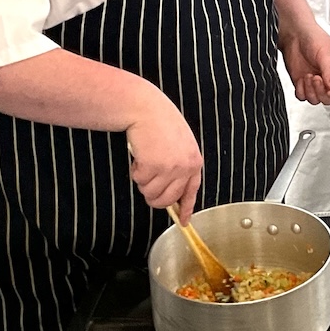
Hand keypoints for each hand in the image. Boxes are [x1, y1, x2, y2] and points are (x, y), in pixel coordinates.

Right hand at [126, 95, 204, 220]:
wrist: (147, 109)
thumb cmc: (160, 124)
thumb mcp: (180, 145)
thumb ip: (179, 166)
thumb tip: (172, 191)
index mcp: (195, 161)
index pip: (191, 191)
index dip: (185, 208)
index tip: (182, 221)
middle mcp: (186, 167)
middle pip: (166, 200)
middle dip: (152, 195)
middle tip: (147, 178)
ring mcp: (170, 168)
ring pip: (149, 193)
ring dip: (142, 180)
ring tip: (146, 159)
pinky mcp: (154, 166)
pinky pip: (138, 181)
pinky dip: (135, 170)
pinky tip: (140, 155)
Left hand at [283, 22, 329, 104]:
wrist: (295, 35)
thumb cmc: (314, 39)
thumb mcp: (326, 53)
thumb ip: (329, 71)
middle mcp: (327, 79)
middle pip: (328, 99)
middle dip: (321, 91)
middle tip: (316, 78)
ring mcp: (314, 83)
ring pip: (315, 100)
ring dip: (310, 91)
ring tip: (308, 76)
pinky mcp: (301, 84)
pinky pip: (302, 97)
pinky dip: (301, 91)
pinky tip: (301, 79)